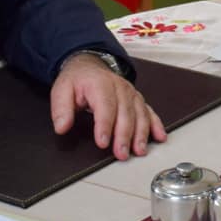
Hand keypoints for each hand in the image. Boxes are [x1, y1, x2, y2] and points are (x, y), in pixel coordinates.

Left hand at [51, 54, 168, 158]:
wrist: (89, 66)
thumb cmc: (77, 81)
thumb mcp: (61, 90)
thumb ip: (61, 109)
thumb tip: (62, 127)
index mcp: (100, 83)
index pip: (105, 106)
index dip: (105, 125)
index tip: (103, 142)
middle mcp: (119, 87)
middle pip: (125, 112)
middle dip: (124, 135)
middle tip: (121, 153)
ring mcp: (131, 93)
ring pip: (140, 113)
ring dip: (141, 133)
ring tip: (139, 150)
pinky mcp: (137, 99)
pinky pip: (149, 111)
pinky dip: (155, 125)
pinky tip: (159, 136)